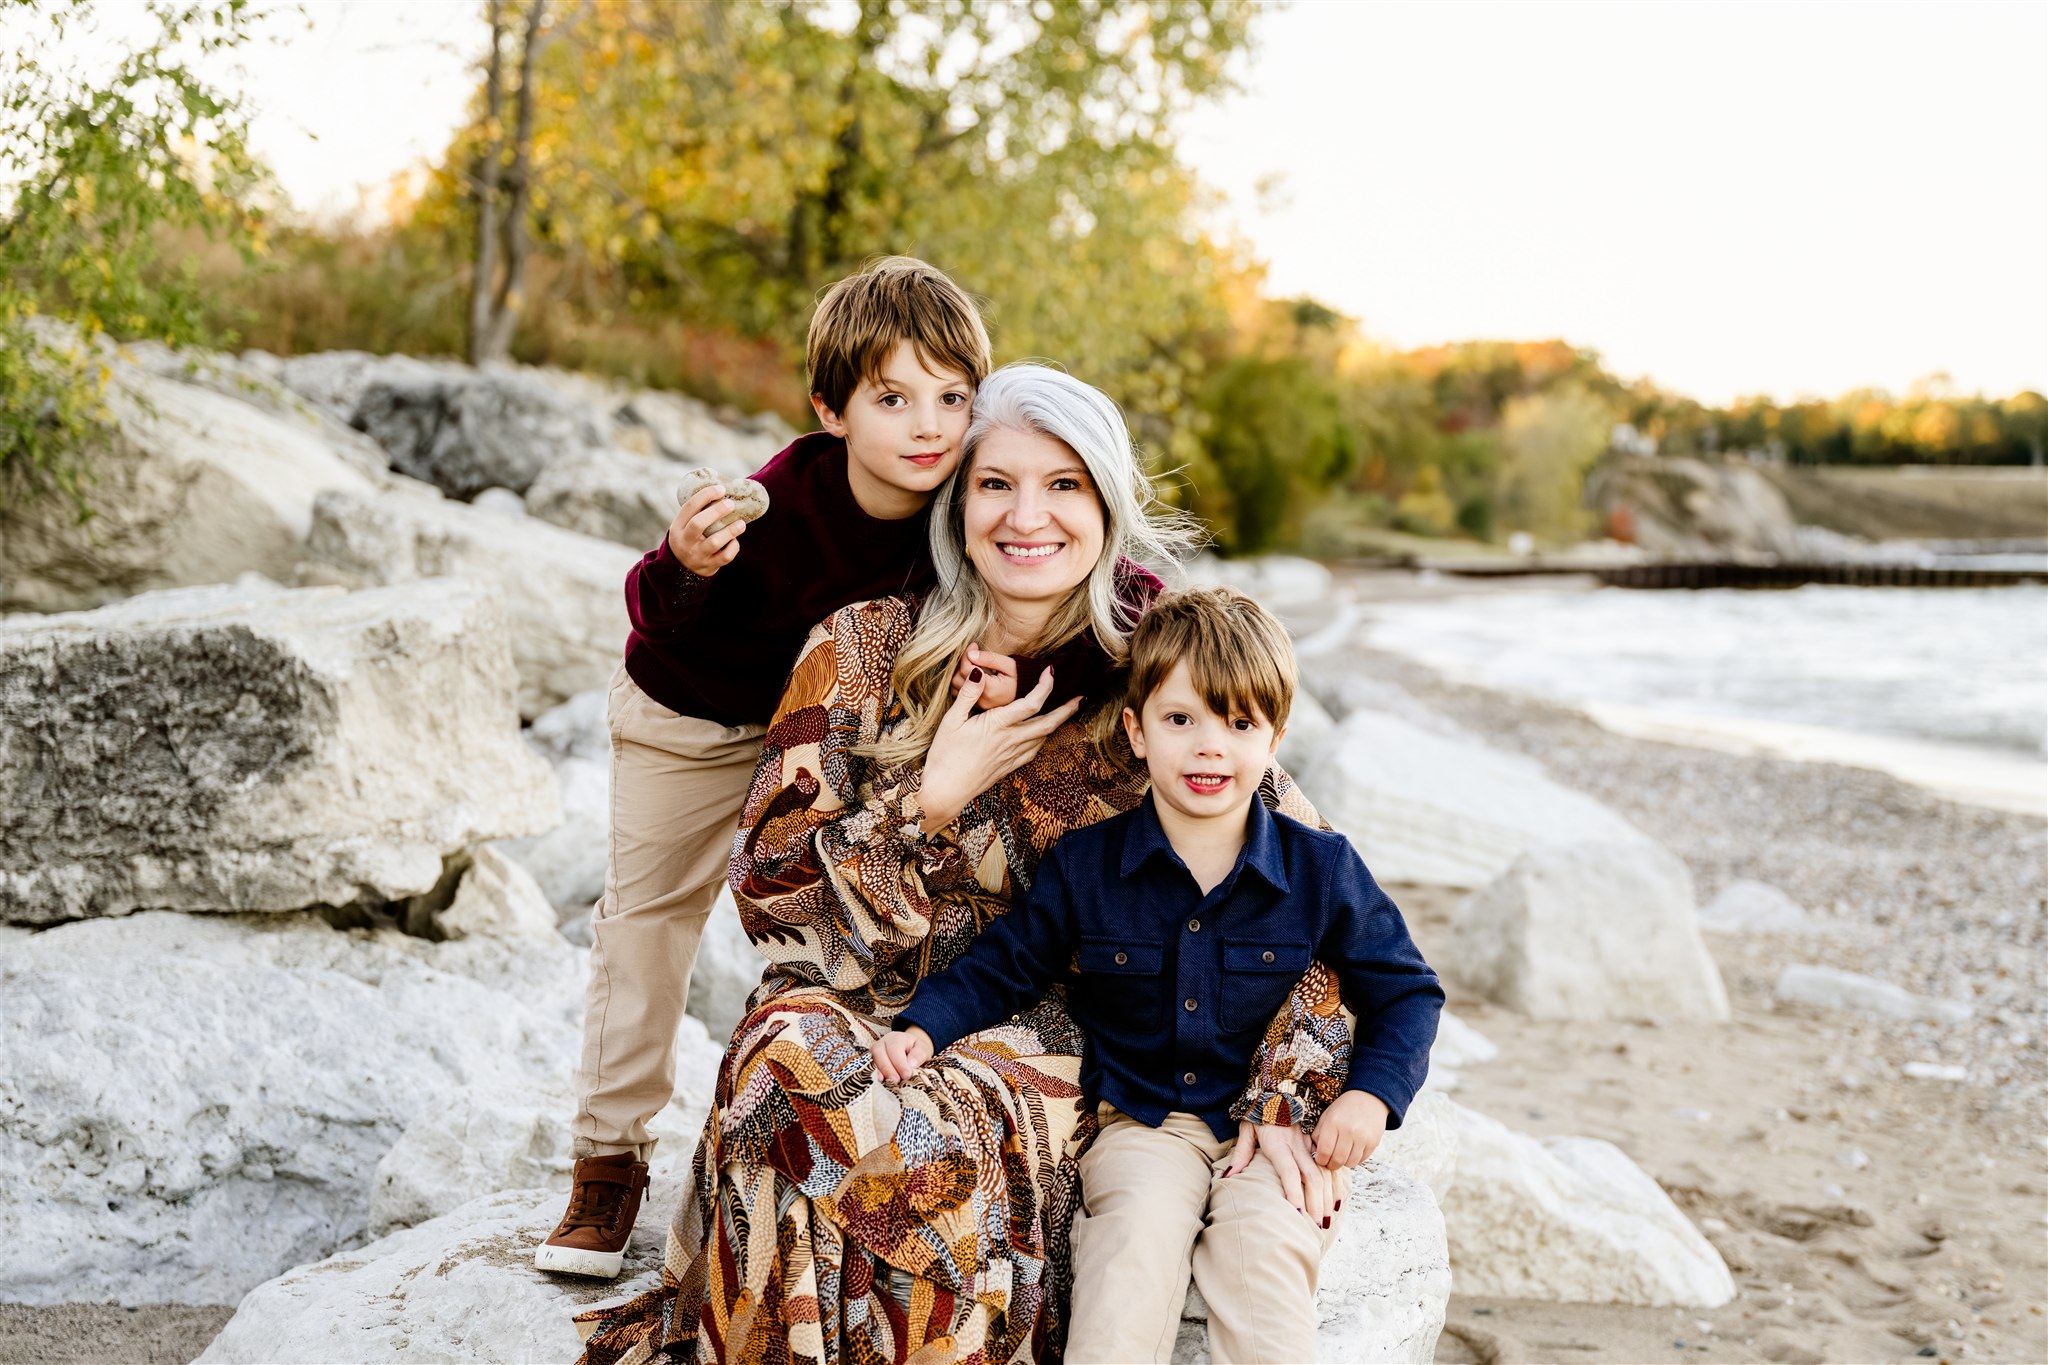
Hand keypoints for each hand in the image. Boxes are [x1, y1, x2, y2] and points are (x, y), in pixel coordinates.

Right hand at [667, 481, 746, 575]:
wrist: (681, 569)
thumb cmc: (689, 538)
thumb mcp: (684, 526)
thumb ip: (697, 512)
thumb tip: (721, 491)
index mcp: (678, 527)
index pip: (689, 507)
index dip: (705, 496)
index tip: (720, 489)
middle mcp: (685, 541)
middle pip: (698, 523)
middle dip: (716, 511)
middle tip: (730, 504)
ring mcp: (697, 555)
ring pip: (714, 542)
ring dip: (730, 531)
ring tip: (741, 523)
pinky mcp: (709, 566)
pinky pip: (725, 557)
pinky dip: (733, 547)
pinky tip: (735, 541)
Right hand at [871, 1025, 933, 1083]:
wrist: (909, 1049)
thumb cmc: (916, 1049)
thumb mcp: (923, 1049)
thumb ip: (919, 1055)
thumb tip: (911, 1064)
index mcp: (897, 1037)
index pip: (895, 1049)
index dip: (900, 1063)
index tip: (907, 1075)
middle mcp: (883, 1042)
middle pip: (880, 1052)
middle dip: (888, 1068)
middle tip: (896, 1080)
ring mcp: (876, 1050)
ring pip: (873, 1058)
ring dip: (881, 1071)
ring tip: (889, 1082)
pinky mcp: (873, 1059)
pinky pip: (870, 1066)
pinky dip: (875, 1073)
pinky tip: (881, 1080)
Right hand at [917, 665, 1080, 831]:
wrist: (946, 790)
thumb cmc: (945, 754)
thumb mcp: (951, 720)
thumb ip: (968, 694)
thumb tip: (980, 671)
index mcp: (997, 725)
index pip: (1031, 703)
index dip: (1045, 686)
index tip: (1051, 671)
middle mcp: (1010, 740)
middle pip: (1048, 723)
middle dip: (1067, 709)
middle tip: (1080, 697)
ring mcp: (1012, 755)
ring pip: (1043, 737)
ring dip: (1057, 723)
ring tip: (1066, 711)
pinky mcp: (1010, 766)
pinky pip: (1034, 751)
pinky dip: (1043, 739)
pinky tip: (1043, 734)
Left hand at [949, 643, 1020, 708]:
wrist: (1029, 694)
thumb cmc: (1021, 677)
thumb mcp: (1009, 664)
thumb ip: (989, 658)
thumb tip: (971, 654)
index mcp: (990, 690)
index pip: (967, 670)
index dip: (967, 655)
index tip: (973, 645)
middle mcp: (981, 701)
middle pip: (958, 679)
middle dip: (963, 664)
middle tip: (973, 654)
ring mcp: (978, 706)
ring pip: (956, 687)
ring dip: (960, 673)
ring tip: (973, 663)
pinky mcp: (976, 706)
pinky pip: (960, 693)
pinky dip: (962, 682)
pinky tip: (972, 674)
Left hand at [1223, 1119, 1342, 1225]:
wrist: (1279, 1087)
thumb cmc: (1259, 1111)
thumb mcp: (1247, 1128)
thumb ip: (1241, 1153)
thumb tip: (1229, 1177)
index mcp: (1278, 1143)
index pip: (1289, 1172)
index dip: (1294, 1192)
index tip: (1298, 1213)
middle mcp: (1297, 1145)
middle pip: (1312, 1177)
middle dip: (1316, 1203)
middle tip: (1316, 1227)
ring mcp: (1310, 1144)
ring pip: (1324, 1173)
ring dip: (1327, 1198)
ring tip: (1326, 1221)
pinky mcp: (1317, 1143)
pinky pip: (1330, 1165)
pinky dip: (1335, 1184)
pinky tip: (1336, 1202)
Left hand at [1313, 1091, 1389, 1168]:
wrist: (1369, 1098)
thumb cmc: (1344, 1108)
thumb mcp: (1327, 1115)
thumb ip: (1319, 1133)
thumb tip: (1315, 1152)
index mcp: (1334, 1122)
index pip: (1324, 1150)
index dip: (1320, 1159)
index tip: (1320, 1159)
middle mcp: (1349, 1130)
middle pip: (1337, 1160)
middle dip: (1331, 1165)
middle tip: (1329, 1162)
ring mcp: (1363, 1137)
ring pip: (1350, 1163)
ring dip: (1343, 1163)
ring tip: (1341, 1156)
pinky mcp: (1373, 1142)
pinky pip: (1361, 1160)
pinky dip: (1355, 1159)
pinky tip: (1351, 1151)